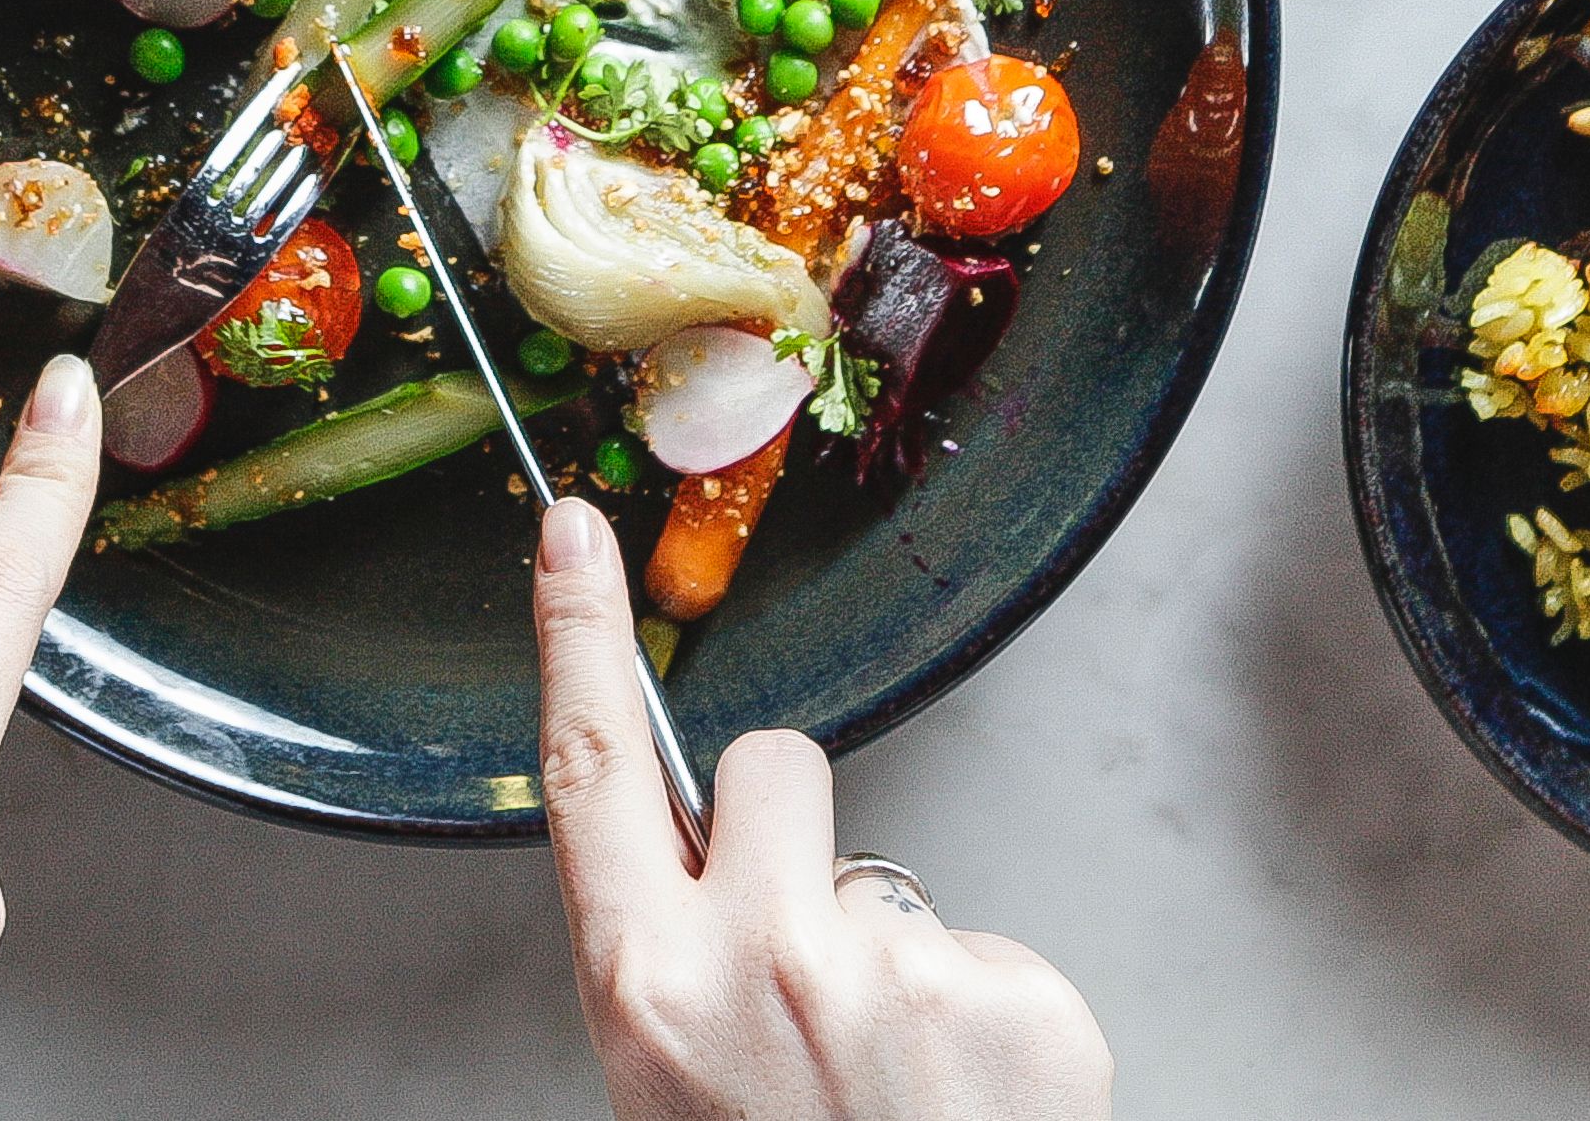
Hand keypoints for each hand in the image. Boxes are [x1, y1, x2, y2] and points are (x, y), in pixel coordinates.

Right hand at [532, 498, 1113, 1120]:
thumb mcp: (678, 1082)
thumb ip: (680, 960)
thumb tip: (715, 865)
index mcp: (648, 991)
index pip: (594, 771)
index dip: (577, 636)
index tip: (573, 527)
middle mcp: (763, 963)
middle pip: (773, 768)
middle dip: (788, 829)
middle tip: (802, 967)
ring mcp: (897, 973)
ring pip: (886, 875)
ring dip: (889, 954)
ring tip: (893, 1085)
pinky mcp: (1016, 991)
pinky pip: (984, 951)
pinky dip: (983, 1022)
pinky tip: (966, 1108)